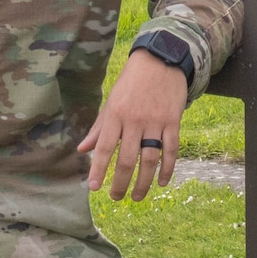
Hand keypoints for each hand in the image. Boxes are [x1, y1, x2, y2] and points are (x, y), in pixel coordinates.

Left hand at [77, 49, 187, 200]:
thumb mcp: (111, 101)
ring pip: (149, 159)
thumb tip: (82, 150)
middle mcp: (134, 120)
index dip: (98, 169)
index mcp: (116, 114)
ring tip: (137, 197)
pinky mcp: (173, 121)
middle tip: (116, 197)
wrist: (161, 59)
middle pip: (127, 159)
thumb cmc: (131, 82)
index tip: (93, 188)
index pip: (105, 147)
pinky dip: (167, 169)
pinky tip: (161, 182)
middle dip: (120, 182)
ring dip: (143, 182)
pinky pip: (171, 150)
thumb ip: (99, 128)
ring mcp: (156, 121)